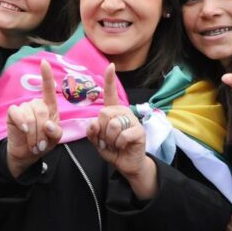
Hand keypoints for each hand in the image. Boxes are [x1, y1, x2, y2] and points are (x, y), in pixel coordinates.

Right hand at [5, 60, 62, 177]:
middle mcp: (36, 104)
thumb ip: (56, 132)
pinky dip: (21, 123)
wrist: (26, 155)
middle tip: (41, 146)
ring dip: (32, 134)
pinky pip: (17, 113)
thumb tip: (48, 125)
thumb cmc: (42, 144)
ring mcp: (23, 108)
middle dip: (42, 131)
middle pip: (41, 110)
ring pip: (30, 116)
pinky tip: (22, 130)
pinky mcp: (12, 113)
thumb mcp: (54, 140)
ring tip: (34, 146)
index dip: (47, 76)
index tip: (44, 62)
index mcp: (49, 108)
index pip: (48, 90)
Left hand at [86, 64, 156, 197]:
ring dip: (110, 139)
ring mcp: (133, 121)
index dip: (110, 80)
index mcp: (113, 112)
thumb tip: (92, 123)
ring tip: (115, 144)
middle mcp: (123, 112)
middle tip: (108, 140)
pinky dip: (118, 144)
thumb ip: (92, 132)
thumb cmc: (112, 149)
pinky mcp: (139, 131)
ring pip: (113, 125)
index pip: (111, 93)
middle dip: (101, 131)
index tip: (111, 65)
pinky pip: (122, 135)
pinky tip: (123, 146)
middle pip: (104, 113)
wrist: (127, 164)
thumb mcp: (97, 141)